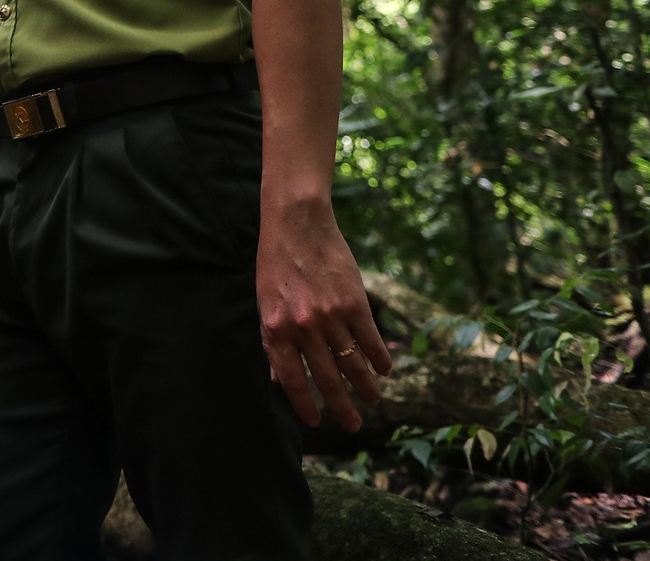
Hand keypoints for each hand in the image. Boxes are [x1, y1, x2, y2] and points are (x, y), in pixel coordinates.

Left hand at [257, 198, 392, 429]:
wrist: (297, 224)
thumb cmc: (275, 264)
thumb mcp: (264, 303)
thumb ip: (271, 341)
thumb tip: (277, 379)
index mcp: (276, 329)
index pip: (291, 380)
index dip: (305, 406)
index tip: (316, 423)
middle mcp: (304, 328)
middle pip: (326, 379)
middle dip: (342, 407)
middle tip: (354, 426)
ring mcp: (331, 317)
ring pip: (354, 365)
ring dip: (366, 388)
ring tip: (374, 402)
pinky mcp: (355, 303)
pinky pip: (371, 341)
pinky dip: (380, 359)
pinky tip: (385, 371)